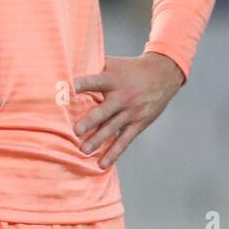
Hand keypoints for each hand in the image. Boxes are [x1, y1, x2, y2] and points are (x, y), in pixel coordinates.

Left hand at [72, 52, 184, 168]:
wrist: (163, 74)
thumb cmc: (131, 69)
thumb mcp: (114, 64)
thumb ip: (94, 66)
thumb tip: (67, 66)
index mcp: (113, 79)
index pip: (94, 81)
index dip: (80, 85)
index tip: (66, 90)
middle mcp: (122, 96)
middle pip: (104, 110)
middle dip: (90, 121)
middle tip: (75, 131)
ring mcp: (131, 112)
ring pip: (112, 128)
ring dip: (98, 140)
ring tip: (84, 150)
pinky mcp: (138, 124)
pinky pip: (124, 140)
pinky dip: (114, 153)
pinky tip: (102, 164)